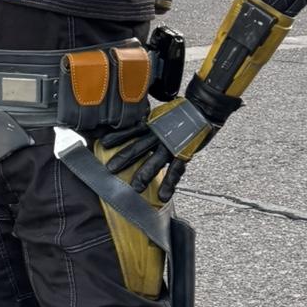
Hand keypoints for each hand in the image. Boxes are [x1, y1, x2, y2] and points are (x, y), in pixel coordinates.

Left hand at [100, 98, 216, 201]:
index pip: (132, 131)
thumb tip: (133, 127)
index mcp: (153, 126)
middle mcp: (160, 135)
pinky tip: (163, 196)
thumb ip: (148, 124)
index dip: (118, 137)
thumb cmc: (180, 115)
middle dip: (124, 158)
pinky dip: (169, 184)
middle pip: (139, 147)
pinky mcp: (185, 153)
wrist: (204, 109)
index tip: (102, 143)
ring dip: (145, 174)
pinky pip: (176, 171)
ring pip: (156, 161)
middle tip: (110, 169)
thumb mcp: (160, 116)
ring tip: (135, 188)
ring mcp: (172, 145)